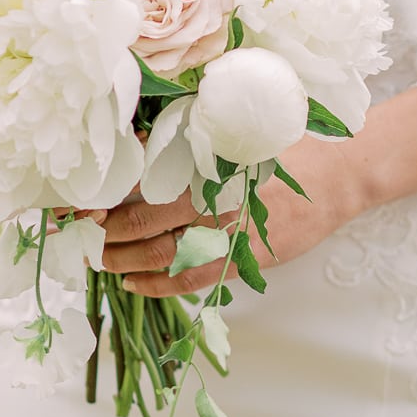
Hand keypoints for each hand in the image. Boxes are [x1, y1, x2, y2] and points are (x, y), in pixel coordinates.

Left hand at [98, 132, 370, 298]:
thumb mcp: (235, 132)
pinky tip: (134, 282)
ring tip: (98, 260)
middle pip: (145, 222)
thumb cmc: (283, 145)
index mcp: (210, 161)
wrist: (339, 174)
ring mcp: (233, 232)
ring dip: (123, 261)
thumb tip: (135, 145)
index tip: (76, 206)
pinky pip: (193, 279)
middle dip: (104, 233)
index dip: (106, 197)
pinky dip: (158, 284)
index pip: (143, 182)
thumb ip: (189, 139)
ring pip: (163, 255)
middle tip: (76, 236)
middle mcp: (217, 197)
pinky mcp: (247, 259)